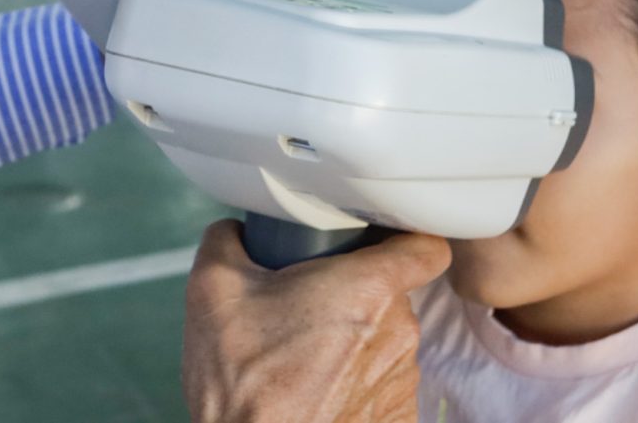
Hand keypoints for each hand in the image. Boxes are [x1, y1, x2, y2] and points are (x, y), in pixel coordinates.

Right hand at [183, 221, 450, 422]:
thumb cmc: (241, 383)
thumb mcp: (212, 288)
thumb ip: (229, 238)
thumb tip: (235, 232)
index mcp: (367, 289)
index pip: (425, 246)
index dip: (402, 239)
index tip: (375, 243)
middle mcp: (397, 333)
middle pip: (391, 294)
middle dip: (353, 294)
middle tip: (305, 305)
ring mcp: (400, 380)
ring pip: (386, 340)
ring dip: (354, 341)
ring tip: (303, 354)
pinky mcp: (397, 417)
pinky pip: (383, 384)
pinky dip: (356, 382)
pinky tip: (318, 387)